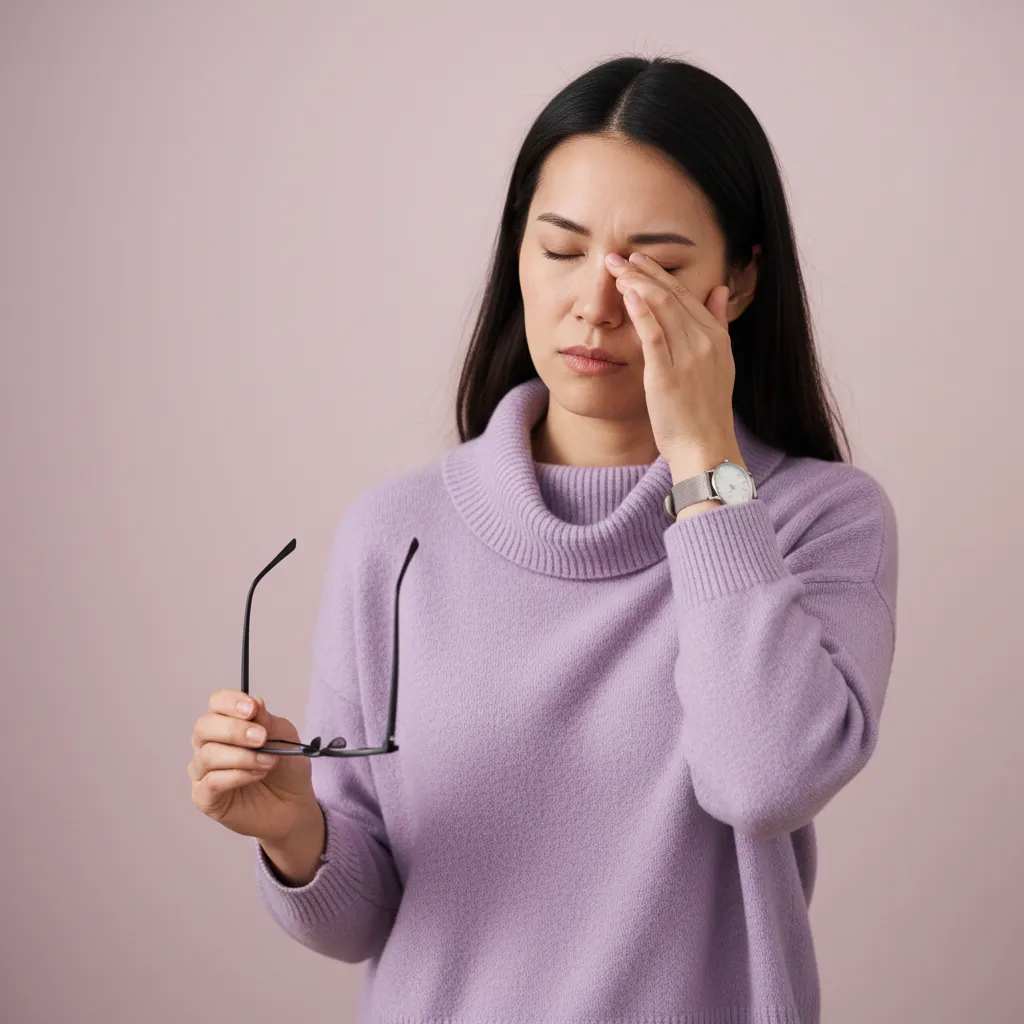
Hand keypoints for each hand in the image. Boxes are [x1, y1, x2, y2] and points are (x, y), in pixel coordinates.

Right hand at [188, 689, 318, 844]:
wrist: (293, 804)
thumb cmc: (285, 768)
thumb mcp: (285, 737)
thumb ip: (268, 721)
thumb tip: (255, 702)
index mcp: (227, 722)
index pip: (217, 702)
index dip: (231, 702)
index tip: (252, 710)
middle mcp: (209, 744)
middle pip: (204, 726)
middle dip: (235, 730)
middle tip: (261, 738)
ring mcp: (203, 771)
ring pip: (208, 755)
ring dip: (243, 757)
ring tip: (268, 762)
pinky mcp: (204, 797)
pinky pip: (211, 782)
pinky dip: (238, 776)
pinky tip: (256, 775)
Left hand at [605, 251, 738, 463]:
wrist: (705, 446)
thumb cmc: (705, 410)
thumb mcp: (720, 363)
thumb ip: (717, 324)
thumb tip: (719, 290)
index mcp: (716, 337)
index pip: (686, 294)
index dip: (660, 273)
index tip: (639, 258)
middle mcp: (704, 342)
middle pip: (671, 295)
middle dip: (643, 271)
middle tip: (618, 255)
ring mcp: (687, 357)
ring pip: (661, 308)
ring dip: (637, 284)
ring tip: (615, 268)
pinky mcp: (667, 375)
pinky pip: (654, 335)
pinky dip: (641, 312)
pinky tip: (628, 293)